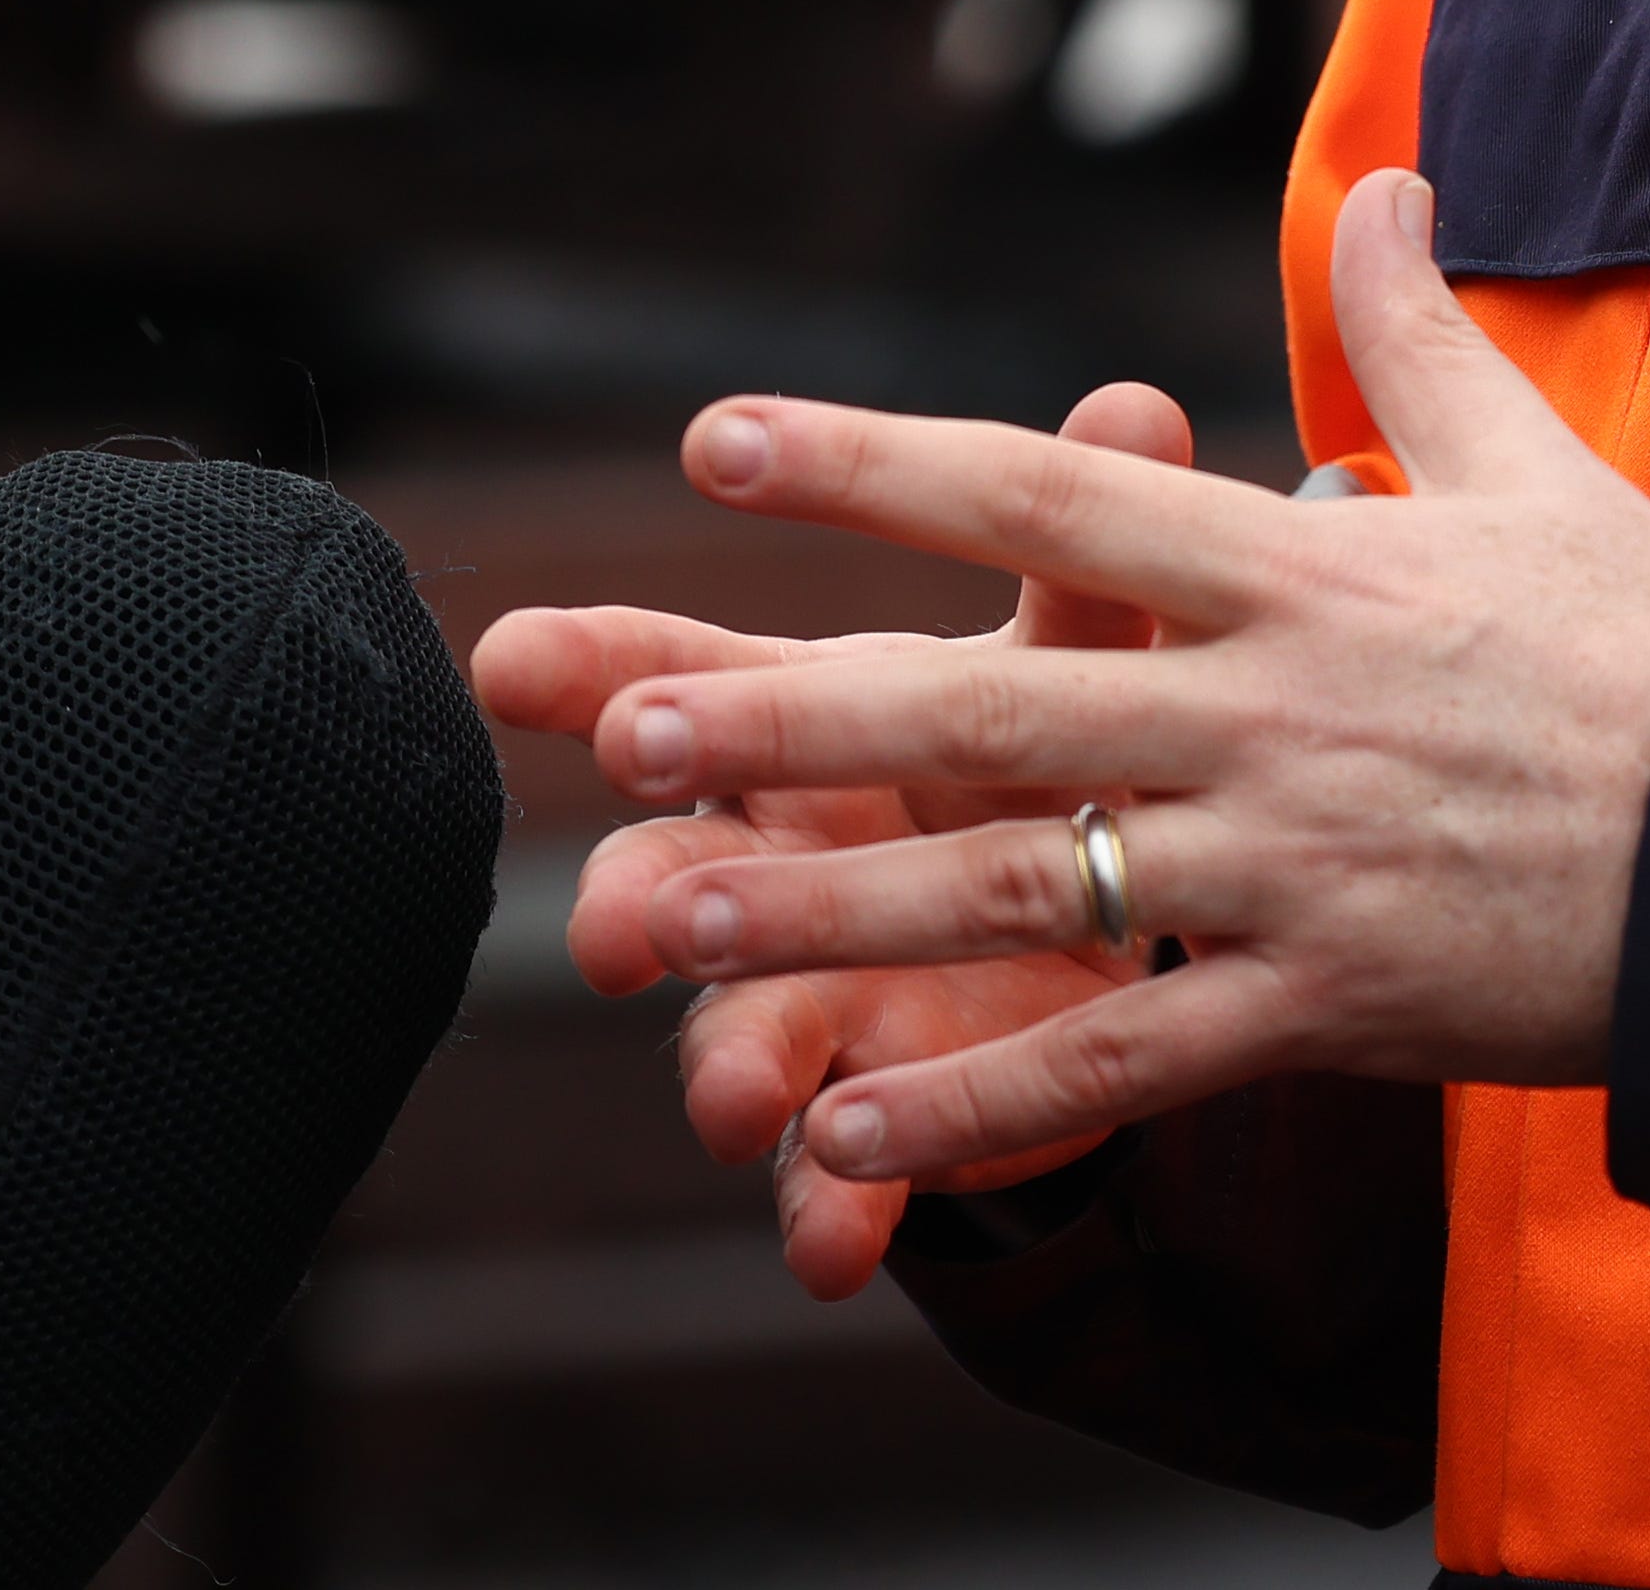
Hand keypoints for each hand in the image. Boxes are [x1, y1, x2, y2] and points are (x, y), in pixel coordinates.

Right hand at [482, 377, 1200, 1296]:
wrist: (1122, 896)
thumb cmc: (1066, 730)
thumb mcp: (1084, 642)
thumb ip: (1093, 546)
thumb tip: (1135, 402)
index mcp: (808, 717)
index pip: (676, 675)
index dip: (592, 664)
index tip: (514, 656)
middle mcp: (779, 853)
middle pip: (667, 870)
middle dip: (639, 896)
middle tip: (618, 922)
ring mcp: (816, 985)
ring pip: (735, 1026)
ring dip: (723, 1063)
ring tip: (731, 1096)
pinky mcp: (880, 1102)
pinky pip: (836, 1171)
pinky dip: (832, 1206)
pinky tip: (836, 1248)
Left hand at [525, 166, 1649, 1193]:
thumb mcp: (1545, 465)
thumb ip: (1427, 331)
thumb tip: (1389, 176)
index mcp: (1307, 566)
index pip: (1052, 491)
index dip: (877, 464)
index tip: (716, 443)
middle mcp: (1274, 707)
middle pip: (992, 699)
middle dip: (793, 709)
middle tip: (620, 721)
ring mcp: (1293, 860)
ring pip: (1022, 886)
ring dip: (830, 908)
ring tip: (667, 920)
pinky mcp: (1332, 1000)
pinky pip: (1127, 1056)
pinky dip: (983, 1102)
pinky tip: (847, 1137)